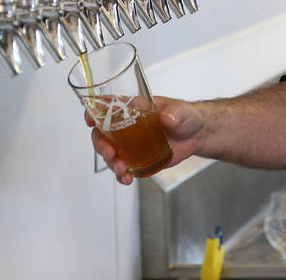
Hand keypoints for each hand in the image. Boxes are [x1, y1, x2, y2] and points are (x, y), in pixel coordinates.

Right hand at [85, 96, 204, 185]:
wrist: (196, 135)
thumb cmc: (185, 116)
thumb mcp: (181, 111)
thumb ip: (174, 114)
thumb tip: (166, 118)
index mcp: (134, 108)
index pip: (108, 106)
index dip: (94, 111)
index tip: (90, 120)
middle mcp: (127, 125)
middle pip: (103, 133)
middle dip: (101, 145)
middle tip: (110, 154)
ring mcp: (131, 143)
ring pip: (110, 153)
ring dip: (111, 163)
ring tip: (121, 170)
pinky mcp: (138, 158)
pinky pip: (123, 167)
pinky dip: (121, 175)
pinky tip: (127, 179)